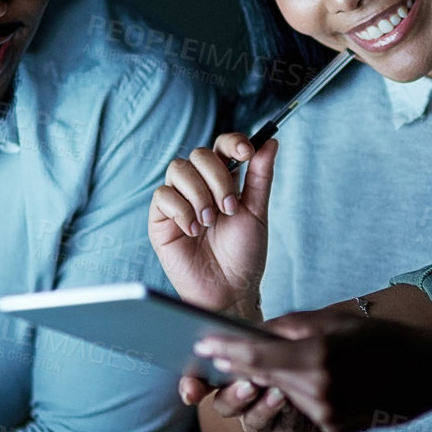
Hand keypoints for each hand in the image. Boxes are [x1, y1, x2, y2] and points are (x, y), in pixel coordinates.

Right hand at [148, 132, 276, 314]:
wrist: (230, 289)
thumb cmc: (243, 255)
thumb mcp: (257, 211)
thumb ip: (261, 176)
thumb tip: (271, 142)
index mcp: (222, 181)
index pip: (221, 146)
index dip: (232, 142)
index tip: (247, 153)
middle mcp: (198, 186)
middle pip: (199, 154)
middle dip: (218, 179)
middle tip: (229, 209)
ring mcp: (177, 201)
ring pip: (178, 170)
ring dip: (199, 195)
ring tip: (210, 222)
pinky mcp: (160, 219)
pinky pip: (163, 195)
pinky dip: (182, 211)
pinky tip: (193, 231)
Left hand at [193, 307, 431, 431]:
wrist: (430, 374)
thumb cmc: (385, 339)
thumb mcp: (338, 320)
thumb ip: (292, 325)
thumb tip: (254, 332)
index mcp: (319, 356)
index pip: (258, 357)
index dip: (227, 351)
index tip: (202, 345)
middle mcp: (319, 391)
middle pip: (264, 379)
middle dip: (240, 367)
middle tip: (217, 353)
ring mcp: (327, 416)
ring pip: (283, 397)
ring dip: (277, 382)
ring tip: (281, 364)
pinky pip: (305, 411)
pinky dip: (304, 397)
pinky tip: (326, 383)